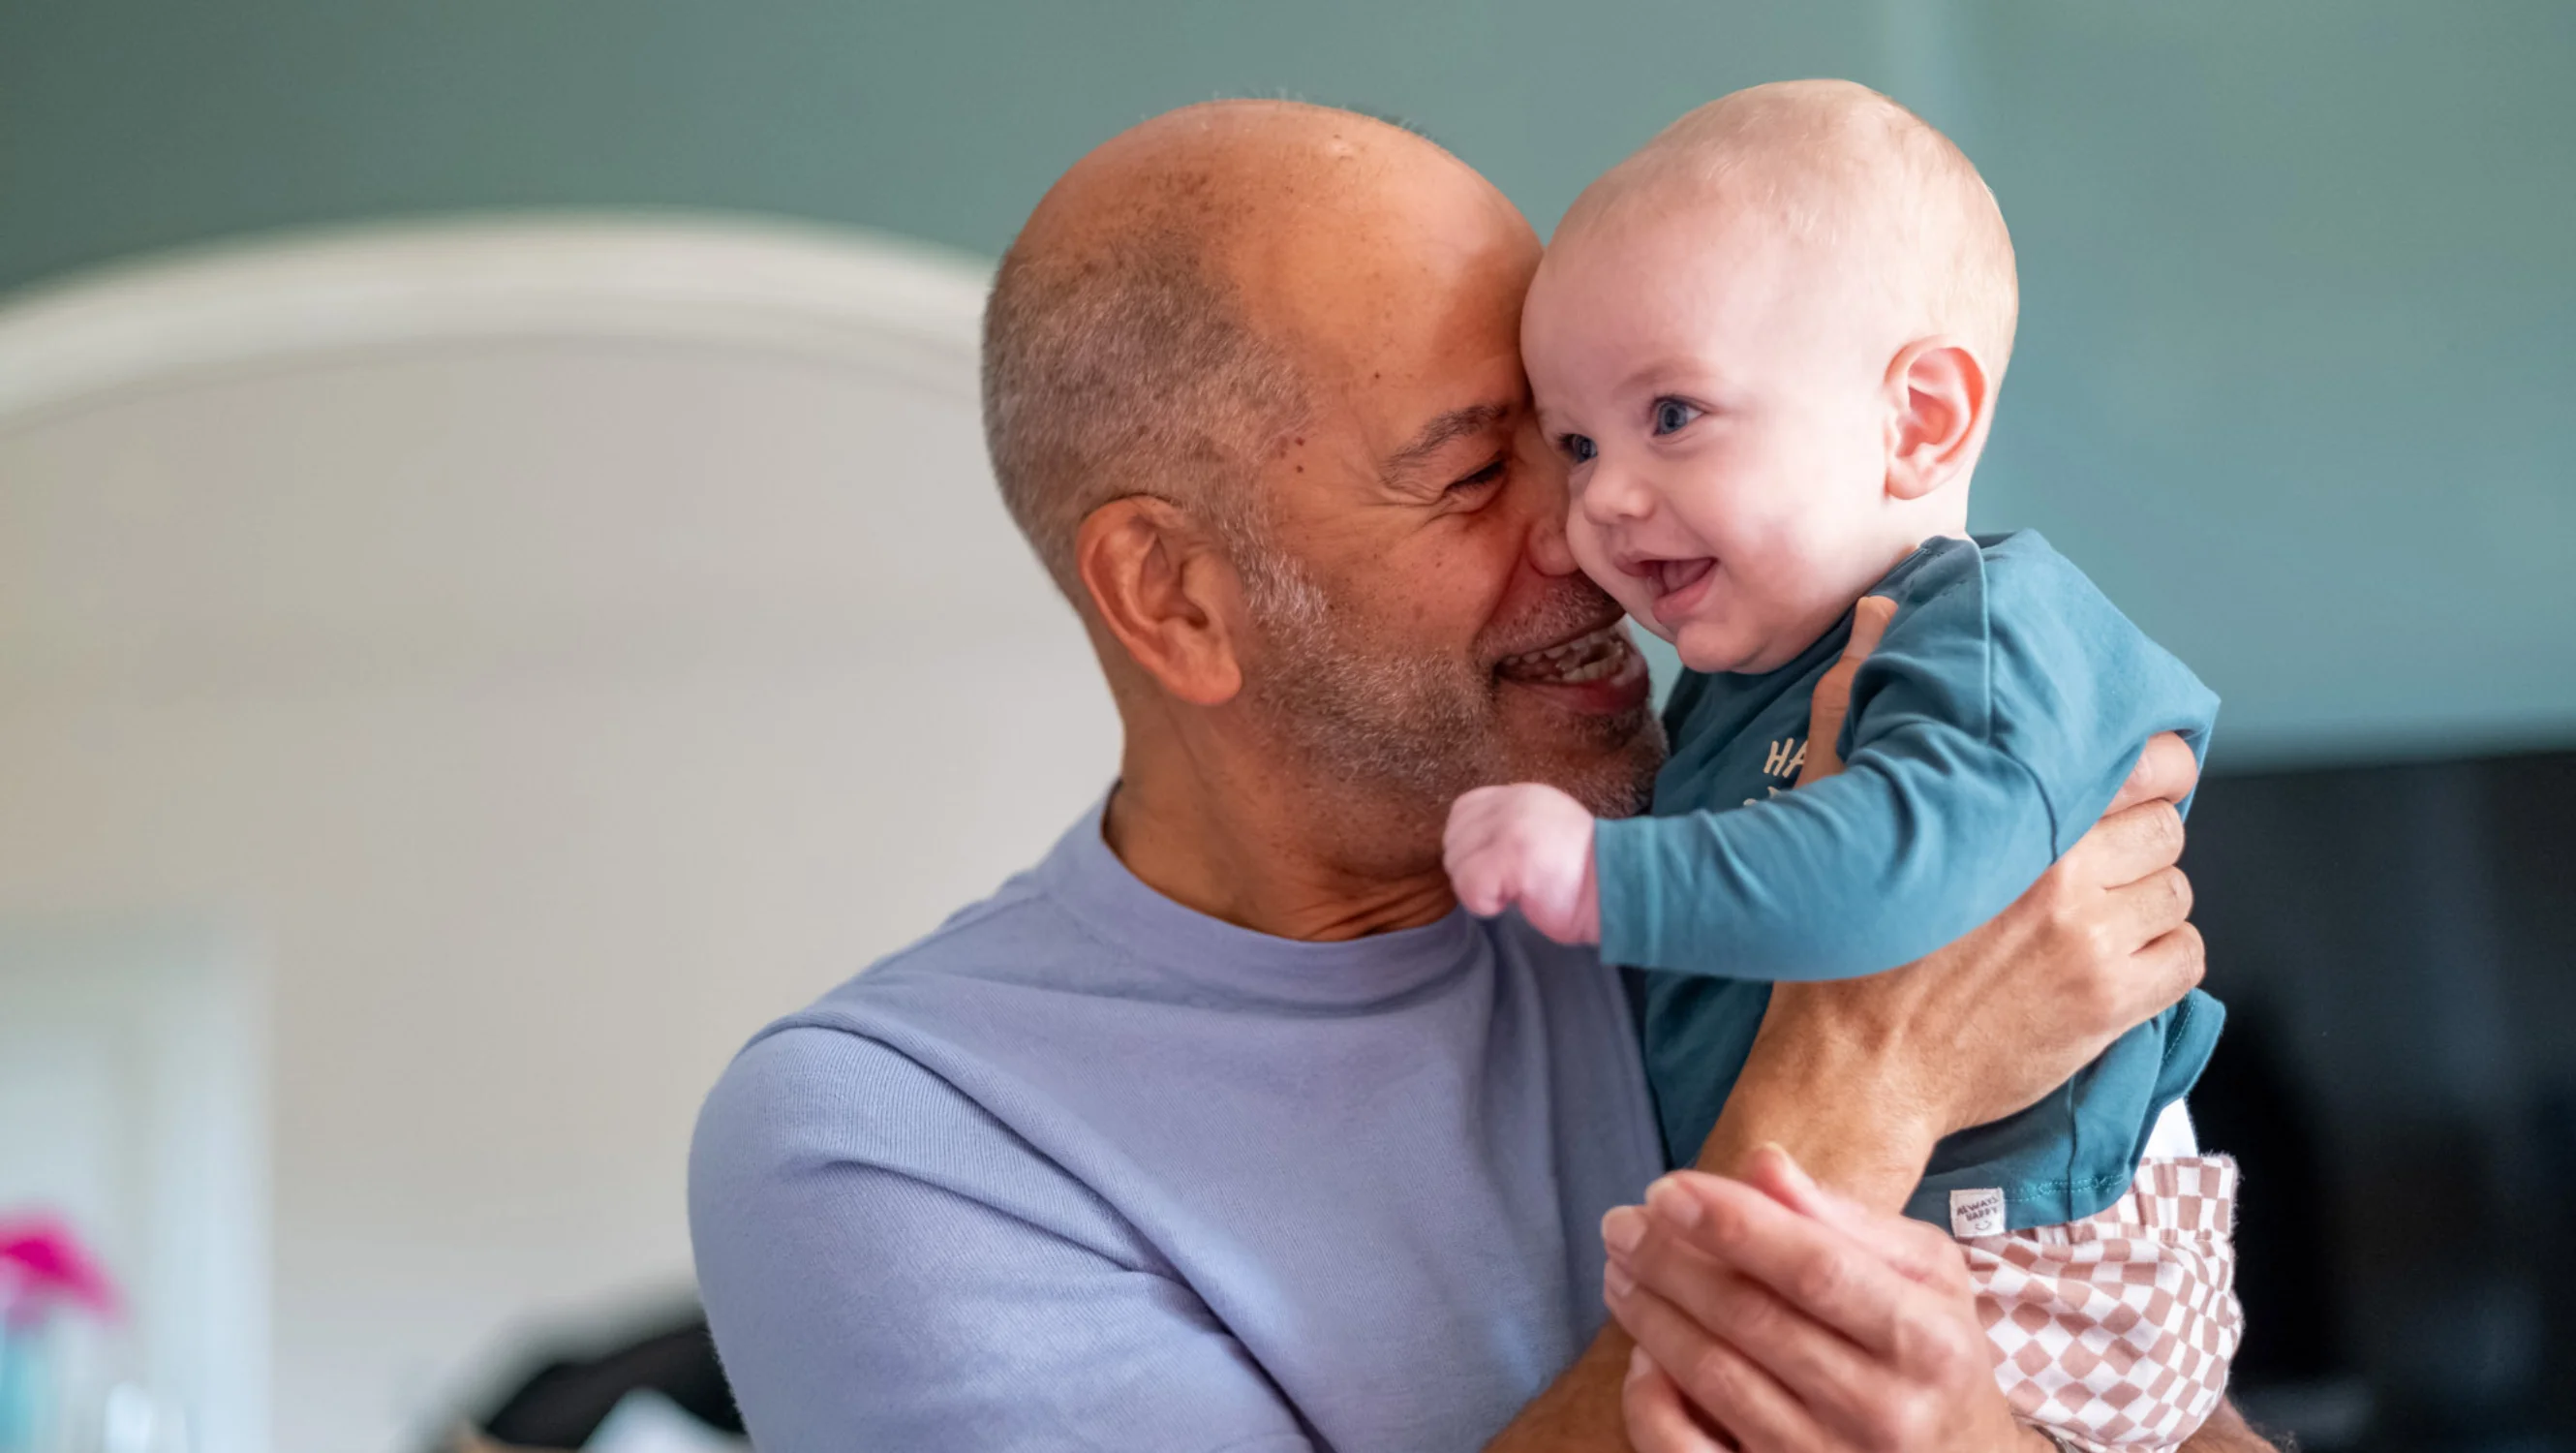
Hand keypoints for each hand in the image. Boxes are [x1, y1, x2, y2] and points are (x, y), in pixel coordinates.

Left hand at [1444, 783, 1601, 944]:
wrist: (1623, 888)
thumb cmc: (1584, 876)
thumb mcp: (1544, 833)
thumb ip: (1508, 828)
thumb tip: (1468, 850)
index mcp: (1521, 795)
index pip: (1463, 810)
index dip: (1467, 844)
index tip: (1494, 867)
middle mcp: (1513, 802)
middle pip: (1453, 839)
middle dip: (1470, 870)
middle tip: (1505, 885)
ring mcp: (1511, 826)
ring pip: (1457, 863)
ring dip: (1478, 888)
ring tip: (1515, 892)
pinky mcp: (1511, 854)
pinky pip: (1469, 885)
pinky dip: (1484, 903)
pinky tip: (1513, 901)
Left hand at [1608, 1146, 2043, 1452]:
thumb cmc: (1933, 1353)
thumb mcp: (1924, 1276)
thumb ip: (1844, 1219)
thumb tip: (1761, 1163)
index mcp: (1926, 1340)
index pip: (1815, 1270)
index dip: (1734, 1225)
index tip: (1667, 1189)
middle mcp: (1883, 1409)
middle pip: (1751, 1320)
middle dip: (1671, 1262)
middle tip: (1621, 1223)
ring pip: (1713, 1380)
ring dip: (1651, 1315)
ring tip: (1621, 1269)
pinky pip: (1689, 1452)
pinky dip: (1651, 1399)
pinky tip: (1641, 1354)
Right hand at [1695, 590, 2205, 1197]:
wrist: (1853, 1071)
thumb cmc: (1841, 949)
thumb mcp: (1834, 805)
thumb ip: (1858, 702)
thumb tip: (1878, 616)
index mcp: (2011, 817)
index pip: (2142, 763)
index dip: (2142, 769)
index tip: (2120, 781)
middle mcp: (2065, 874)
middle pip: (2169, 825)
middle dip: (2138, 834)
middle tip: (2096, 854)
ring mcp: (2096, 944)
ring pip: (2178, 890)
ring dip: (2146, 896)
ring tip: (2092, 911)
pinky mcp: (2112, 1007)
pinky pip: (2185, 959)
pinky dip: (2160, 956)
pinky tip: (2109, 960)